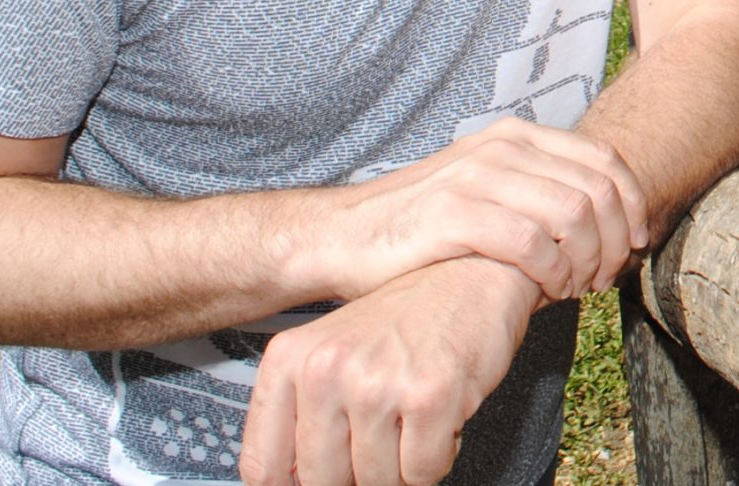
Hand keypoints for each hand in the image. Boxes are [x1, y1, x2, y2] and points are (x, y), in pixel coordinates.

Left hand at [238, 258, 536, 485]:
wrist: (474, 274)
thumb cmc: (408, 316)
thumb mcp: (334, 352)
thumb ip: (303, 414)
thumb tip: (292, 479)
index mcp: (290, 359)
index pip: (264, 466)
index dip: (294, 485)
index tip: (317, 478)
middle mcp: (326, 369)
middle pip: (322, 481)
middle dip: (357, 474)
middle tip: (379, 442)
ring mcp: (376, 383)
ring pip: (376, 481)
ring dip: (400, 466)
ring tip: (411, 420)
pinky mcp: (428, 396)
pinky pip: (421, 473)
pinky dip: (435, 459)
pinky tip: (437, 420)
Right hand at [290, 119, 648, 304]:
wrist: (346, 236)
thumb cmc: (426, 225)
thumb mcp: (490, 190)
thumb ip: (541, 192)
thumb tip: (608, 224)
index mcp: (517, 136)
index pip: (605, 159)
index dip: (633, 204)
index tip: (636, 245)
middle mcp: (502, 148)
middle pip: (598, 189)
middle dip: (616, 240)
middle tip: (605, 279)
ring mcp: (478, 177)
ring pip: (574, 213)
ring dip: (588, 259)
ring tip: (577, 288)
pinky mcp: (455, 215)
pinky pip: (533, 242)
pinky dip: (554, 271)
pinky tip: (547, 292)